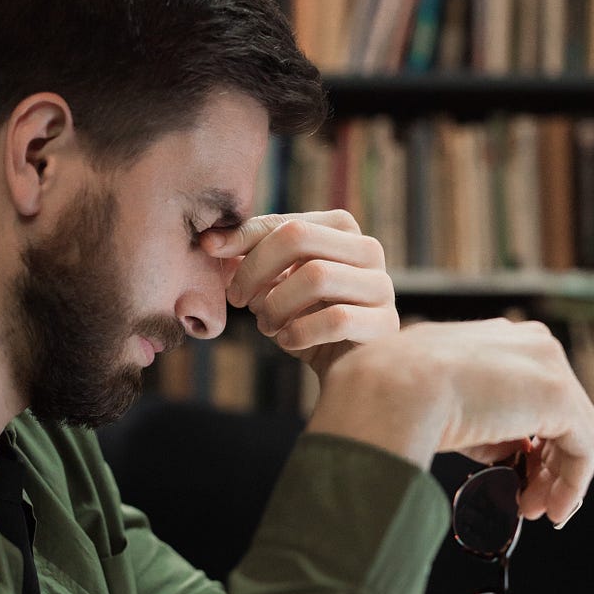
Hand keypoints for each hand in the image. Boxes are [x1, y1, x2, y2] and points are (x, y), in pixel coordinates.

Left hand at [201, 210, 398, 378]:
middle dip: (257, 268)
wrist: (345, 371)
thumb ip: (251, 258)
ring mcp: (381, 286)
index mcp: (342, 230)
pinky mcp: (384, 323)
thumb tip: (211, 242)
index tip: (209, 250)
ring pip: (317, 276)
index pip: (286, 222)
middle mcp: (368, 250)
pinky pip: (335, 320)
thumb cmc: (306, 321)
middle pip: (299, 237)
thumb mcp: (276, 285)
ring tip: (266, 326)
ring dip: (277, 305)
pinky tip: (288, 341)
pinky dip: (301, 332)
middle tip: (238, 299)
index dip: (244, 236)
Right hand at [310, 318, 593, 526]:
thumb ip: (475, 421)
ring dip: (558, 477)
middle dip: (545, 460)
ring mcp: (548, 366)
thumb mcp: (435, 401)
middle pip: (558, 411)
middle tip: (527, 501)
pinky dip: (572, 483)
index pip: (529, 391)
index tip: (511, 473)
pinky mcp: (559, 397)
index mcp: (496, 337)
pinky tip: (553, 511)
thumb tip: (502, 453)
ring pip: (574, 430)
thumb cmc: (391, 396)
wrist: (389, 389)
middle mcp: (529, 343)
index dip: (526, 437)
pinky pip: (583, 448)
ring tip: (535, 511)